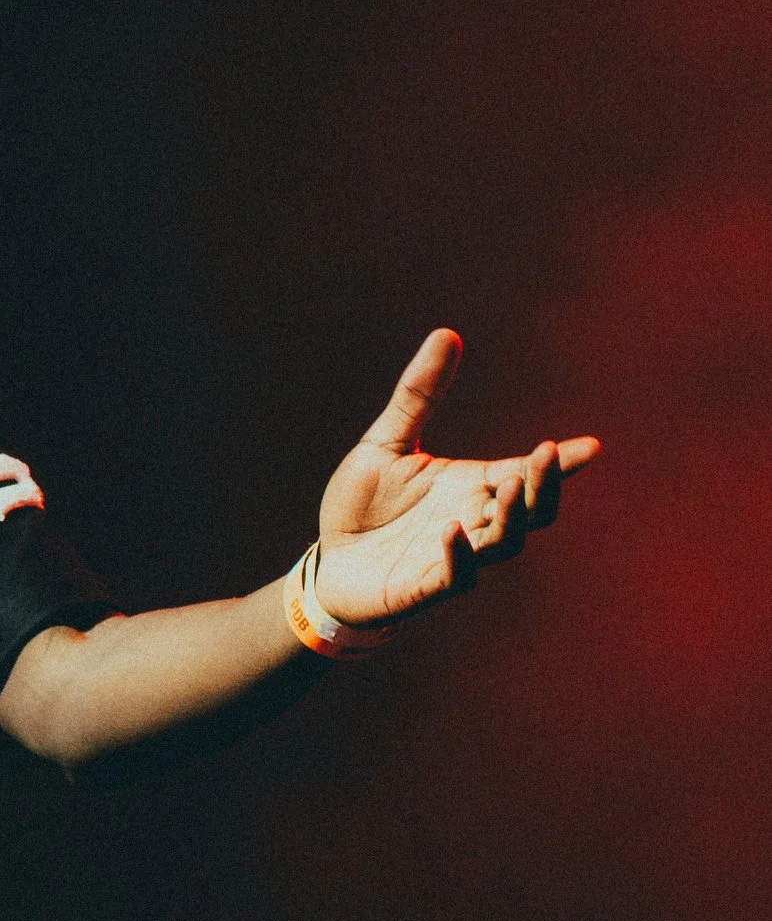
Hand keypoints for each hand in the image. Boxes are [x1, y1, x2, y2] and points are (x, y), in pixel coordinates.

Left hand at [311, 329, 599, 626]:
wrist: (328, 559)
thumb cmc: (364, 503)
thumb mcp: (387, 441)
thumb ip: (418, 395)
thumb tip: (447, 333)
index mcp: (470, 487)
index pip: (524, 474)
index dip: (560, 464)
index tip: (591, 446)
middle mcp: (472, 521)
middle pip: (529, 511)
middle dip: (542, 486)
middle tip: (546, 456)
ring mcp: (452, 557)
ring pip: (503, 545)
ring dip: (509, 519)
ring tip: (507, 489)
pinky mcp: (422, 587)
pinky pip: (453, 577)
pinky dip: (459, 556)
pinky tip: (454, 529)